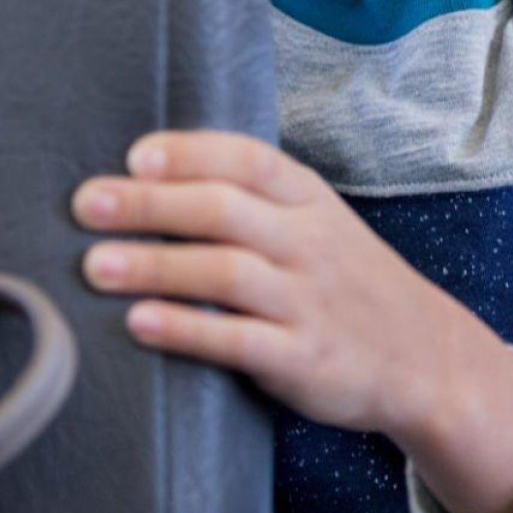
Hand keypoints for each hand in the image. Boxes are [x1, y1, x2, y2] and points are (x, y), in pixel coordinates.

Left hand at [74, 133, 512, 512]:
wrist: (426, 358)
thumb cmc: (347, 283)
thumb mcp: (319, 223)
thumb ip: (254, 200)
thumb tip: (150, 177)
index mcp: (309, 199)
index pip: (247, 159)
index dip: (190, 154)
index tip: (134, 156)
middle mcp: (310, 243)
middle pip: (223, 211)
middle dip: (150, 205)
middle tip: (86, 205)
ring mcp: (308, 302)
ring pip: (225, 273)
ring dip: (155, 266)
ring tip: (94, 265)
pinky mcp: (303, 359)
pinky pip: (238, 341)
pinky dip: (186, 330)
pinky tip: (139, 323)